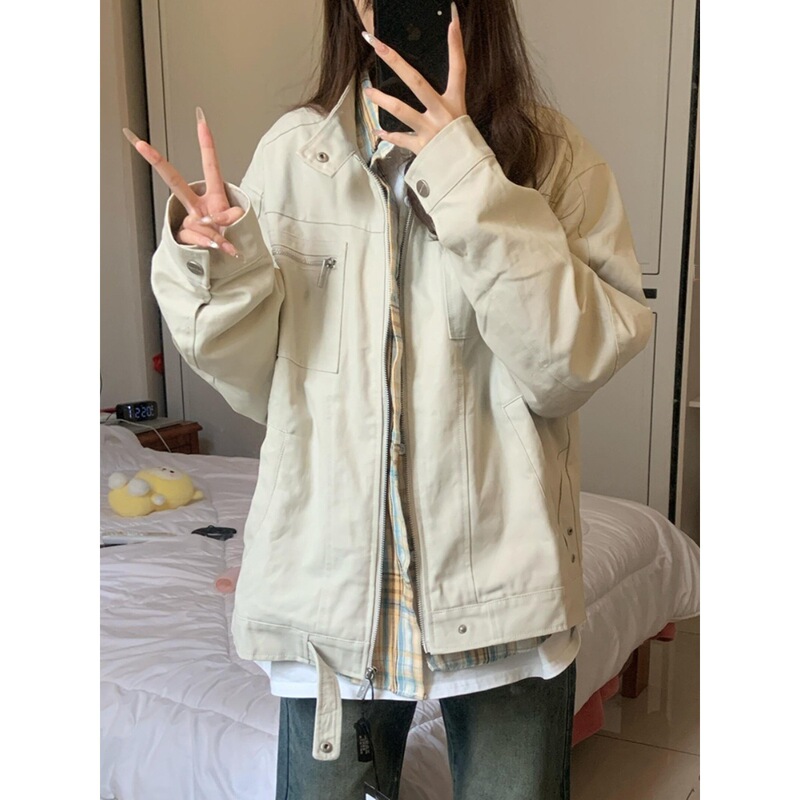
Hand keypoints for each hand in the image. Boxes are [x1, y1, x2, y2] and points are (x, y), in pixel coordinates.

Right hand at [123, 108, 243, 256]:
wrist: (223, 258)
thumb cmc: (230, 234)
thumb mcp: (237, 223)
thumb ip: (231, 217)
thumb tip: (222, 217)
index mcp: (214, 194)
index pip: (210, 165)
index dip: (206, 144)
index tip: (201, 119)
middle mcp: (197, 204)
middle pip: (174, 180)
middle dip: (157, 162)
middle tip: (140, 143)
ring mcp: (189, 220)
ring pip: (198, 222)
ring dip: (217, 235)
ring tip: (225, 242)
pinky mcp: (185, 236)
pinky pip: (198, 238)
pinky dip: (214, 244)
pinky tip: (222, 248)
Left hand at [361, 1, 466, 154]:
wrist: (468, 173)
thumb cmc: (463, 144)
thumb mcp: (460, 118)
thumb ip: (446, 103)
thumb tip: (426, 91)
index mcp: (455, 102)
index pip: (459, 68)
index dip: (456, 45)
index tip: (452, 21)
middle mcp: (443, 113)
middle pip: (416, 81)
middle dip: (396, 61)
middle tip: (378, 45)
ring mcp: (431, 130)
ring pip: (402, 110)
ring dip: (383, 99)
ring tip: (368, 91)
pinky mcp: (422, 148)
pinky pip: (401, 139)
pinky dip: (389, 136)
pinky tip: (378, 131)